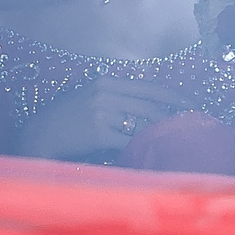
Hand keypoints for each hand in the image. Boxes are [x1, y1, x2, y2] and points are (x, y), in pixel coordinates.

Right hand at [16, 78, 193, 160]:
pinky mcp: (98, 131)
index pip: (151, 87)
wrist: (39, 134)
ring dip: (161, 134)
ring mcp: (102, 110)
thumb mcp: (90, 98)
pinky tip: (152, 154)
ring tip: (177, 141)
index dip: (176, 96)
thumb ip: (117, 97)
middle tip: (193, 127)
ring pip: (143, 123)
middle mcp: (106, 92)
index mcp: (107, 81)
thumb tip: (149, 107)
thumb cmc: (66, 120)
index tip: (194, 104)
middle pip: (151, 106)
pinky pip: (129, 141)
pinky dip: (142, 149)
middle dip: (175, 118)